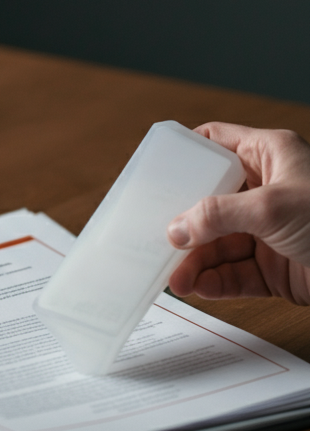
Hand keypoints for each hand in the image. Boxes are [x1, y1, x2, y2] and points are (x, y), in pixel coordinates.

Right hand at [167, 123, 309, 303]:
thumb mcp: (273, 207)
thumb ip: (217, 215)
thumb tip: (175, 228)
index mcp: (271, 156)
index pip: (217, 144)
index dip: (186, 155)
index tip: (155, 172)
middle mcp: (267, 191)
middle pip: (208, 203)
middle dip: (182, 224)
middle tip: (157, 239)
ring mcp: (270, 231)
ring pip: (218, 244)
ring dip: (194, 262)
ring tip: (176, 278)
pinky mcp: (275, 267)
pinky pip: (235, 274)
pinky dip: (215, 282)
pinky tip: (199, 287)